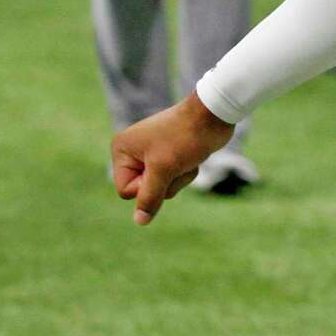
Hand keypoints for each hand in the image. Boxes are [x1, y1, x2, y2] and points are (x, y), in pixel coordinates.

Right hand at [111, 93, 233, 225]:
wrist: (213, 115)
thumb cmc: (185, 137)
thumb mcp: (164, 170)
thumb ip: (149, 197)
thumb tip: (140, 221)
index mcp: (122, 150)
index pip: (126, 191)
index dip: (147, 186)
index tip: (161, 167)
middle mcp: (133, 152)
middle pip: (144, 191)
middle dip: (167, 182)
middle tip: (177, 160)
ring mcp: (152, 154)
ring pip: (161, 188)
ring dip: (179, 178)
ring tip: (186, 157)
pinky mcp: (169, 156)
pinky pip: (173, 179)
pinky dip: (185, 173)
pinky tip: (193, 157)